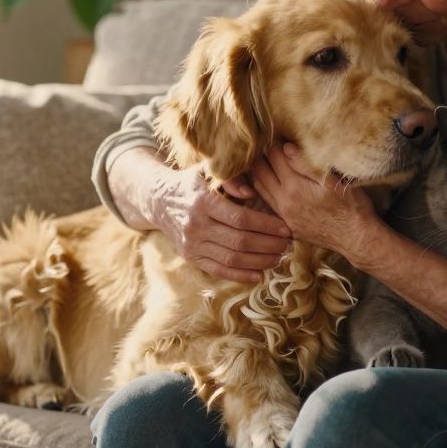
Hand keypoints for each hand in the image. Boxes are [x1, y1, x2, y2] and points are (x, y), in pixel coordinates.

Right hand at [150, 165, 290, 283]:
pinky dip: (240, 276)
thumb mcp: (208, 171)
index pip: (240, 218)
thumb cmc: (193, 183)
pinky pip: (218, 270)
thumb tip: (251, 193)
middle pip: (239, 241)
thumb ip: (232, 178)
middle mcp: (196, 225)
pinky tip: (259, 275)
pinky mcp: (191, 257)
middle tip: (287, 245)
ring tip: (278, 258)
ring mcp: (192, 244)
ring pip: (231, 258)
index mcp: (203, 202)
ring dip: (259, 261)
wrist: (159, 200)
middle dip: (268, 245)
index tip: (285, 229)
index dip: (266, 226)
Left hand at [250, 143, 379, 261]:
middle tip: (265, 143)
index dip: (274, 142)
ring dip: (258, 172)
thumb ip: (307, 164)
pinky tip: (269, 181)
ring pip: (259, 188)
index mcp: (294, 188)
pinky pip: (267, 203)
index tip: (276, 133)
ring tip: (263, 158)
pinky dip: (263, 188)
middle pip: (260, 172)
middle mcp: (283, 202)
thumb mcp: (333, 181)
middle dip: (260, 156)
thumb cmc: (351, 207)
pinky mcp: (288, 225)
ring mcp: (284, 216)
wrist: (357, 239)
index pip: (274, 157)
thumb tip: (286, 148)